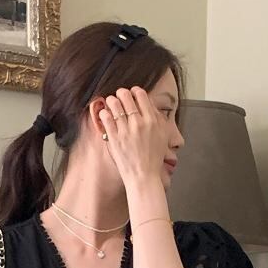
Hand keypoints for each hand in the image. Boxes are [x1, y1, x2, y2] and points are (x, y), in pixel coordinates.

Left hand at [99, 85, 166, 202]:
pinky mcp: (114, 138)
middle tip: (119, 96)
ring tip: (111, 103)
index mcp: (152, 121)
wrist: (144, 177)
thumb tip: (149, 103)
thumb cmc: (154, 158)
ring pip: (114, 104)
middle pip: (126, 96)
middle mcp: (139, 123)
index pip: (141, 94)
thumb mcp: (163, 135)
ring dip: (111, 101)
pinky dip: (104, 112)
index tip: (132, 93)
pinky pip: (106, 118)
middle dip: (121, 93)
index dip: (135, 90)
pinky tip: (105, 113)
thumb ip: (158, 117)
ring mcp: (125, 130)